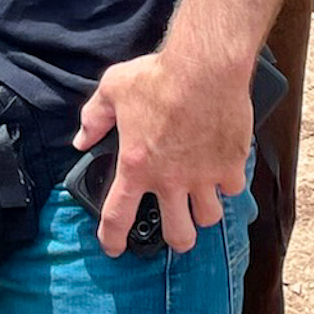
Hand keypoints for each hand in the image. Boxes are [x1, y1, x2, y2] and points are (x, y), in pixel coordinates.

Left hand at [73, 49, 251, 256]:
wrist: (204, 66)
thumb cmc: (158, 75)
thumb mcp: (113, 88)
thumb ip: (94, 117)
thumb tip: (81, 139)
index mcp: (137, 165)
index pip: (118, 216)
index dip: (112, 238)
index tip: (113, 248)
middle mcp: (170, 179)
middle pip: (178, 235)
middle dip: (176, 238)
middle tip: (175, 225)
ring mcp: (203, 176)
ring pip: (208, 217)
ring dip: (203, 211)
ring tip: (200, 198)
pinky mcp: (230, 165)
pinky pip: (232, 189)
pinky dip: (227, 183)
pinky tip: (221, 170)